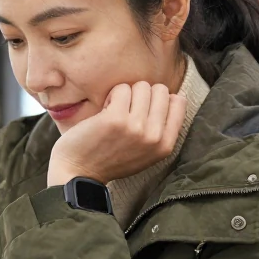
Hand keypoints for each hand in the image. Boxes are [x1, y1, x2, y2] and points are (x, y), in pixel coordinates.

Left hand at [47, 82, 186, 185]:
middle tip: (128, 110)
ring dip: (126, 94)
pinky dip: (112, 95)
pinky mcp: (115, 118)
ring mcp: (136, 127)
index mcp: (165, 145)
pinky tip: (105, 110)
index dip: (160, 99)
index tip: (144, 109)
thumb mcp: (146, 153)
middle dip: (142, 95)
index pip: (179, 102)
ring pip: (141, 86)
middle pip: (160, 90)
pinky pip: (121, 88)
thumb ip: (161, 130)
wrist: (79, 172)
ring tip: (116, 111)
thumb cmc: (111, 160)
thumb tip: (172, 96)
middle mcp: (154, 136)